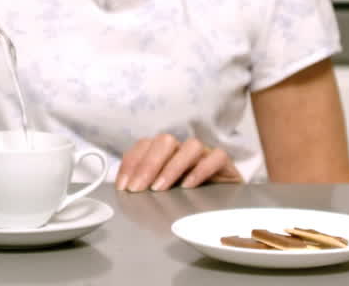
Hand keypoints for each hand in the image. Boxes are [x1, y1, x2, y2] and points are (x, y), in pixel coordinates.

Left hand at [115, 135, 240, 191]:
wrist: (225, 208)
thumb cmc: (188, 199)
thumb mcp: (163, 194)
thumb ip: (146, 188)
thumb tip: (125, 192)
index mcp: (165, 153)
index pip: (144, 145)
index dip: (131, 163)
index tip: (123, 186)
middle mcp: (183, 150)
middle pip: (165, 141)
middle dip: (147, 164)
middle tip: (137, 189)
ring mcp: (205, 155)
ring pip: (191, 146)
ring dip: (172, 167)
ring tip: (159, 189)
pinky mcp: (225, 164)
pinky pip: (217, 157)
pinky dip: (201, 170)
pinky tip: (188, 186)